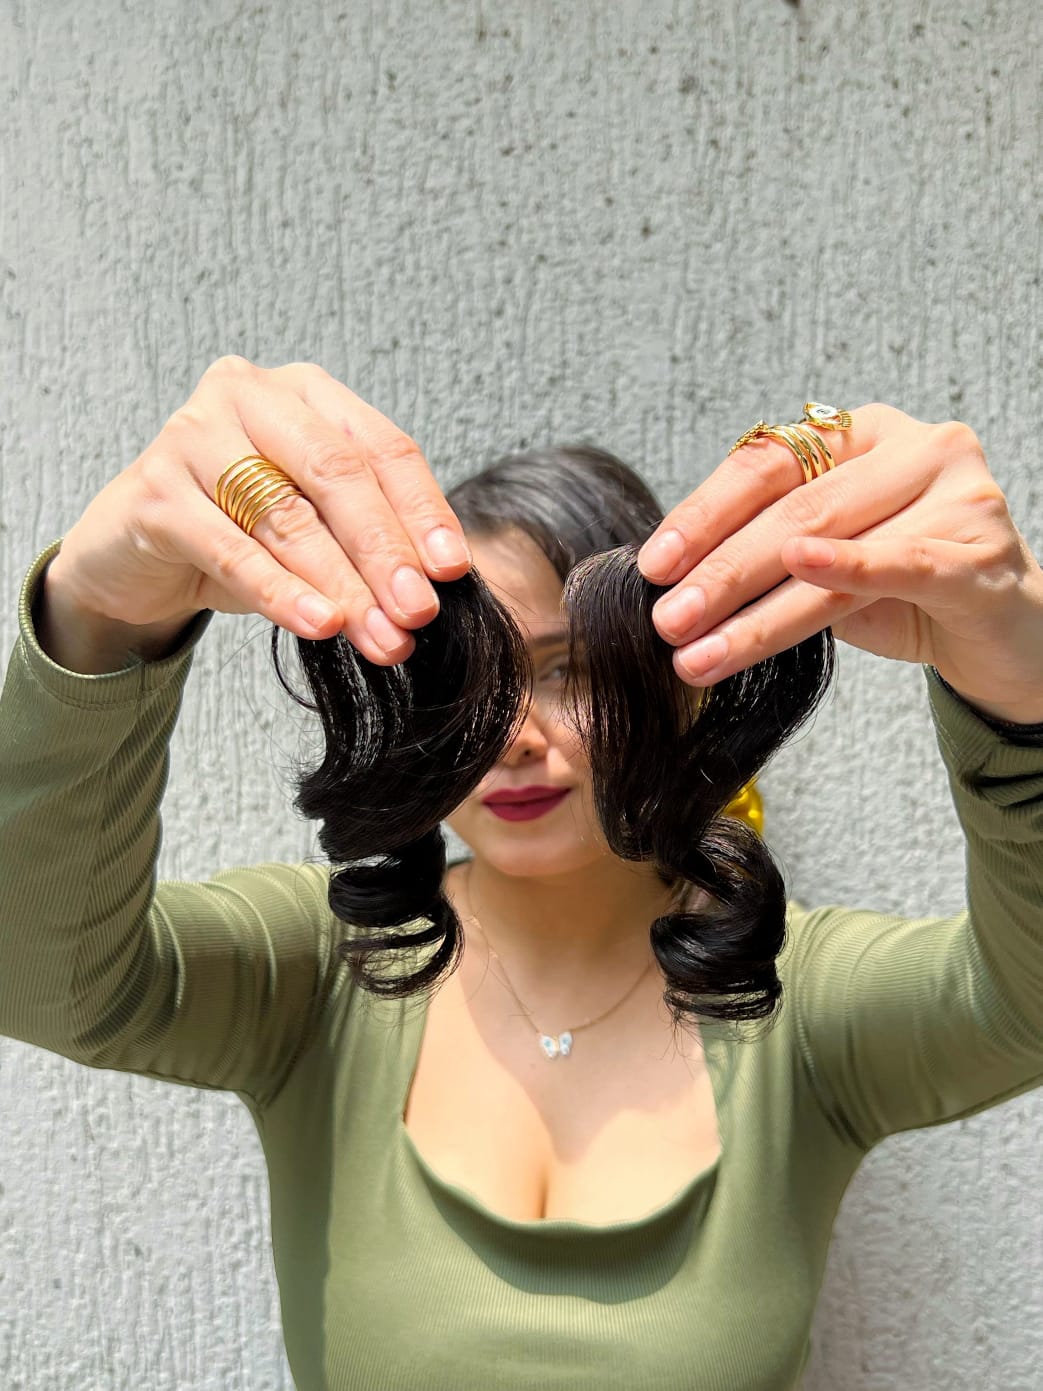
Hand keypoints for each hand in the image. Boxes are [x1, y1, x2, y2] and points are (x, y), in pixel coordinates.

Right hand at [45, 356, 472, 663]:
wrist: (136, 558)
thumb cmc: (240, 530)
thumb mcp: (315, 523)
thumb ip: (365, 536)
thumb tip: (433, 587)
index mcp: (305, 391)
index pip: (381, 447)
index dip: (422, 510)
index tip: (452, 571)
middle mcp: (248, 395)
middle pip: (336, 473)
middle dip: (384, 549)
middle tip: (418, 610)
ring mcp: (192, 436)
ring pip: (287, 515)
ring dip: (342, 583)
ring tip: (380, 635)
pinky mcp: (154, 492)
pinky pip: (232, 549)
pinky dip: (282, 592)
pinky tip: (320, 624)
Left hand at [636, 403, 1042, 725]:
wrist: (1002, 632)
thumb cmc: (904, 591)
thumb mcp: (825, 563)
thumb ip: (768, 553)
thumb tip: (672, 583)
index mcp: (862, 433)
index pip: (767, 464)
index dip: (704, 513)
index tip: (654, 565)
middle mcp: (913, 446)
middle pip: (794, 507)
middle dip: (720, 572)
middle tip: (667, 620)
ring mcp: (955, 492)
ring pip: (834, 546)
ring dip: (757, 610)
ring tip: (700, 651)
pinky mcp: (981, 550)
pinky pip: (903, 561)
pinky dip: (848, 565)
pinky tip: (798, 572)